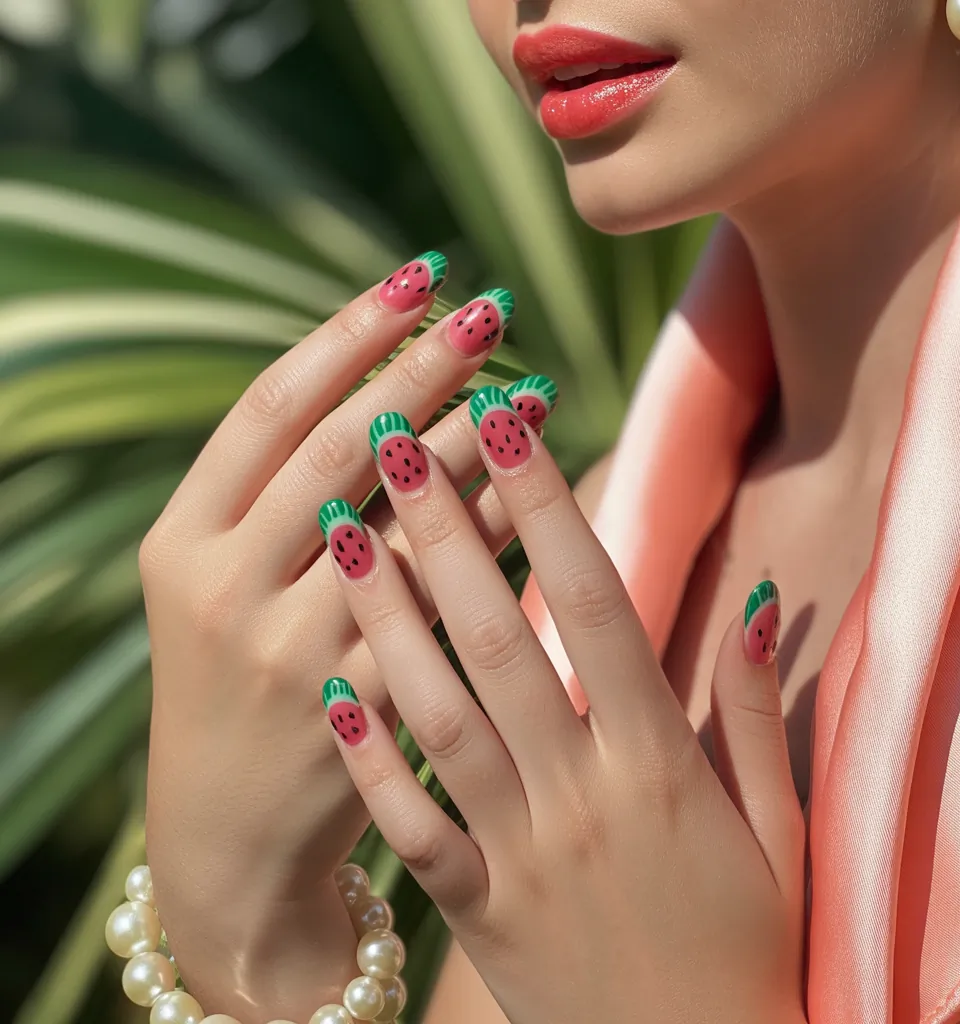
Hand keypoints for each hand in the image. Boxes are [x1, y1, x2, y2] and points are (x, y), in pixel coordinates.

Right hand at [138, 257, 530, 1017]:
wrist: (225, 841)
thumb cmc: (236, 688)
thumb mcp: (218, 590)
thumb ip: (277, 504)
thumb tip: (391, 390)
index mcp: (178, 541)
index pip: (266, 409)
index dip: (346, 335)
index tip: (417, 277)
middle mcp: (220, 586)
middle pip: (335, 449)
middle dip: (419, 369)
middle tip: (491, 310)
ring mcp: (282, 651)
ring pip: (396, 523)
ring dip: (470, 448)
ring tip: (532, 391)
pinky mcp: (350, 709)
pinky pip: (439, 605)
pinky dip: (490, 542)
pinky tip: (538, 495)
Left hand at [323, 386, 805, 1023]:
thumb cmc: (747, 943)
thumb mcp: (779, 829)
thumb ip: (761, 713)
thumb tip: (761, 599)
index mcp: (659, 762)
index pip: (594, 604)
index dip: (546, 506)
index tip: (505, 423)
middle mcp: (580, 792)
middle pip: (499, 639)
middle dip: (442, 530)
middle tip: (390, 438)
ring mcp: (518, 852)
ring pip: (438, 715)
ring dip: (388, 619)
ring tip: (340, 531)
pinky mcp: (476, 910)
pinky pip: (411, 826)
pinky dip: (370, 758)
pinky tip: (334, 687)